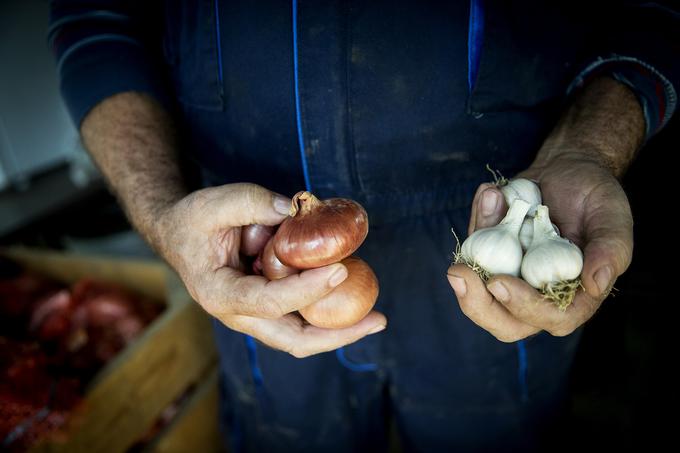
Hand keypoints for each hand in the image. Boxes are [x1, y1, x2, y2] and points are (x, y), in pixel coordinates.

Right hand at [156, 183, 386, 356]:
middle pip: (292, 340)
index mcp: (220, 293)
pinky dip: (326, 311)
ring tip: (375, 318)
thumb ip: (253, 203)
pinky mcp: (267, 306)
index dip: (307, 291)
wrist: (178, 234)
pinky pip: (300, 317)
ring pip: (300, 336)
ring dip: (338, 330)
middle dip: (337, 336)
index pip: (269, 302)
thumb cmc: (194, 221)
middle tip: (376, 321)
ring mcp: (254, 315)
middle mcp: (238, 314)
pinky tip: (353, 295)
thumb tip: (295, 211)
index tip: (340, 271)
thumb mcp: (216, 203)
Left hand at [447, 153, 632, 340]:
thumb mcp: (613, 216)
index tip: (499, 282)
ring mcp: (512, 277)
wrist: (570, 170)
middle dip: (476, 303)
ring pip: (478, 290)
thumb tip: (596, 284)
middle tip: (458, 273)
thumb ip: (611, 249)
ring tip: (491, 200)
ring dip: (474, 250)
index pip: (549, 318)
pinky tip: (490, 194)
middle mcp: (539, 294)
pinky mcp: (492, 257)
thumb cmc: (596, 196)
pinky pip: (473, 251)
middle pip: (503, 322)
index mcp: (575, 296)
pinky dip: (478, 222)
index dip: (523, 307)